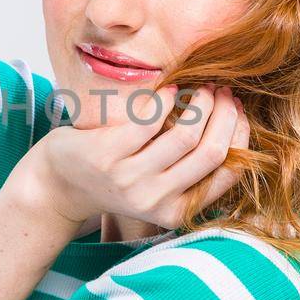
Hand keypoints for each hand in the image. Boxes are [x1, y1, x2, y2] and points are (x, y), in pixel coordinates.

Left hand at [17, 83, 248, 230]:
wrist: (60, 183)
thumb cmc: (117, 178)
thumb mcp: (157, 186)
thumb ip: (190, 171)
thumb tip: (235, 126)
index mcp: (175, 212)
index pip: (227, 172)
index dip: (239, 136)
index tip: (237, 111)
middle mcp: (155, 200)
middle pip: (212, 151)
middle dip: (226, 115)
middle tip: (224, 92)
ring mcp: (131, 179)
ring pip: (186, 135)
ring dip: (201, 103)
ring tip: (201, 87)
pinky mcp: (109, 154)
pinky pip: (150, 120)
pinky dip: (167, 99)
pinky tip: (170, 89)